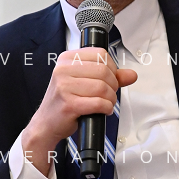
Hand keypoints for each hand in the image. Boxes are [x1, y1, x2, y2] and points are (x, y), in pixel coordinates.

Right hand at [20, 47, 137, 172]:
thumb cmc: (64, 102)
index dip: (112, 68)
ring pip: (102, 87)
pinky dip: (106, 108)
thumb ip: (109, 77)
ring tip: (106, 104)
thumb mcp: (84, 83)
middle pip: (103, 71)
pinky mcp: (69, 104)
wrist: (46, 123)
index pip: (100, 54)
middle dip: (113, 85)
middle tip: (109, 95)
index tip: (110, 79)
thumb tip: (131, 75)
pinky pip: (98, 103)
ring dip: (110, 99)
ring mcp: (64, 87)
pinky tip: (103, 110)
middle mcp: (63, 70)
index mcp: (67, 59)